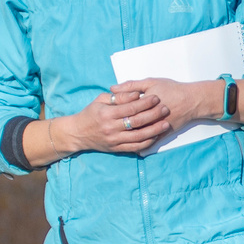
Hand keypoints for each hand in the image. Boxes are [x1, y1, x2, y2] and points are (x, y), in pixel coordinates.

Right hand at [45, 86, 165, 156]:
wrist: (77, 133)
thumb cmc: (90, 113)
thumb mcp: (101, 100)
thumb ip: (119, 97)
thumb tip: (136, 94)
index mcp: (107, 114)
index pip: (131, 108)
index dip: (145, 103)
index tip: (156, 98)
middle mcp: (111, 128)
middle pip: (137, 122)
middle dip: (154, 115)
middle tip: (166, 109)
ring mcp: (114, 140)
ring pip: (139, 136)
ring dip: (154, 130)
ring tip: (166, 124)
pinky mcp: (116, 149)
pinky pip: (135, 147)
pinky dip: (147, 142)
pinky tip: (156, 136)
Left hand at [110, 76, 220, 145]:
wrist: (192, 101)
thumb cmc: (172, 89)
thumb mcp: (151, 82)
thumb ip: (131, 85)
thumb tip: (112, 88)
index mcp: (143, 104)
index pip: (124, 110)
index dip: (112, 111)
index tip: (102, 113)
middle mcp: (149, 118)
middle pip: (128, 124)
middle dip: (115, 126)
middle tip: (102, 128)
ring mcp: (155, 128)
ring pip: (136, 135)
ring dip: (124, 137)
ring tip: (112, 138)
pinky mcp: (162, 134)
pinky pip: (148, 142)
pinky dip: (138, 144)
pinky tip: (128, 145)